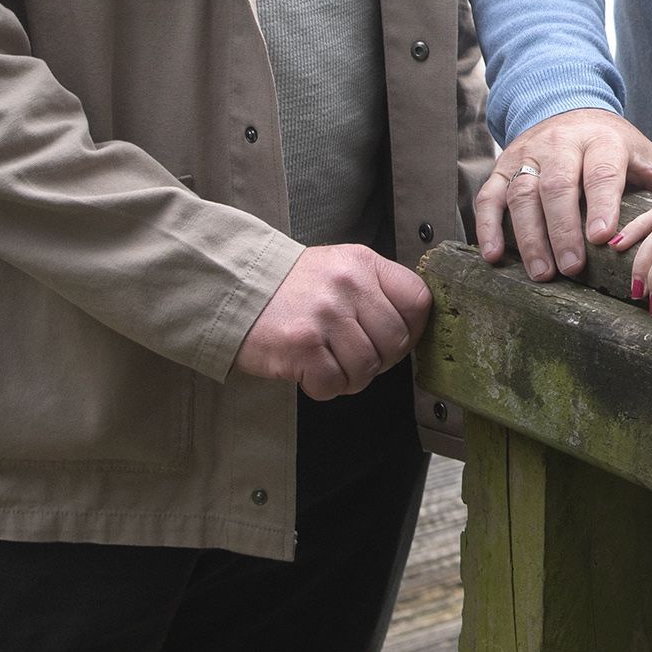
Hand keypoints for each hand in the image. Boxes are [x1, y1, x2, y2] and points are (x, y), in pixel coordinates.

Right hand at [234, 244, 433, 399]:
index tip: (396, 339)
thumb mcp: (340, 267)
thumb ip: (375, 289)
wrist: (233, 287)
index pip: (418, 300)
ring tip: (331, 365)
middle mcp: (348, 286)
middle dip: (381, 360)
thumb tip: (409, 327)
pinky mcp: (301, 345)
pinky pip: (334, 383)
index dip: (413, 329)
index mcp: (364, 264)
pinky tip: (310, 372)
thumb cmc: (291, 285)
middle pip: (396, 341)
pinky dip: (325, 387)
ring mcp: (325, 316)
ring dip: (352, 377)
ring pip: (367, 367)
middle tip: (356, 358)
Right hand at [475, 107, 651, 279]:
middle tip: (571, 269)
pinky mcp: (503, 167)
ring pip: (523, 194)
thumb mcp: (643, 154)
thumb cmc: (611, 144)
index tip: (602, 237)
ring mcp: (528, 155)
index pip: (601, 172)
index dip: (601, 203)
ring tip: (542, 273)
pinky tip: (495, 256)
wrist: (566, 105)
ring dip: (529, 236)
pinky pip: (490, 195)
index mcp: (602, 141)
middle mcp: (560, 144)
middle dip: (563, 230)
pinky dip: (488, 226)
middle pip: (557, 186)